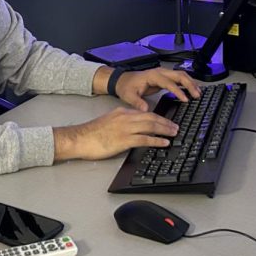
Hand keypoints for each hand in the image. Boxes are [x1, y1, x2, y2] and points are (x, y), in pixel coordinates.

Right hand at [53, 108, 178, 161]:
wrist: (79, 138)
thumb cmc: (91, 133)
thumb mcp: (109, 122)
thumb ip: (122, 122)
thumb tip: (134, 129)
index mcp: (122, 112)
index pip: (144, 112)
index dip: (158, 116)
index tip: (166, 121)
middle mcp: (125, 117)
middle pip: (151, 117)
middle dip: (165, 122)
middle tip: (175, 127)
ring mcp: (125, 128)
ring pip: (150, 126)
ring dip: (164, 129)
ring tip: (174, 133)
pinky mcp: (123, 140)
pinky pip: (144, 139)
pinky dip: (156, 140)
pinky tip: (164, 143)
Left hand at [114, 68, 201, 111]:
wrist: (123, 80)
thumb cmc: (126, 86)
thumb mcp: (129, 95)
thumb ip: (137, 102)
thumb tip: (145, 110)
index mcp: (153, 76)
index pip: (169, 82)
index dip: (178, 90)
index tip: (185, 99)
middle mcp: (160, 72)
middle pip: (179, 75)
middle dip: (190, 84)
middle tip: (197, 95)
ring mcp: (163, 73)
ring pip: (181, 75)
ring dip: (190, 83)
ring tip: (198, 93)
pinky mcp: (164, 77)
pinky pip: (178, 78)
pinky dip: (186, 83)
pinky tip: (192, 90)